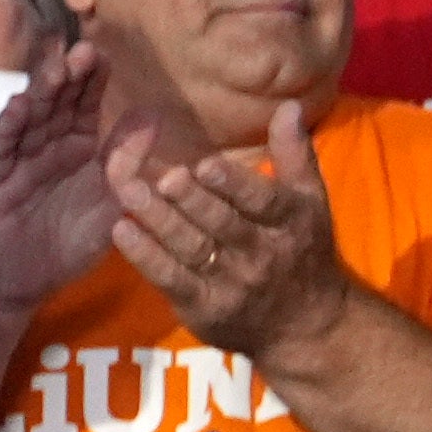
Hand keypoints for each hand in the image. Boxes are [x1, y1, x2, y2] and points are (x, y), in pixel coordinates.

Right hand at [0, 43, 123, 308]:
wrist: (19, 283)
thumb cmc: (65, 244)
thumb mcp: (108, 205)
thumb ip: (127, 162)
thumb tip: (154, 114)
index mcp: (77, 147)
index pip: (86, 105)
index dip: (94, 81)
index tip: (106, 56)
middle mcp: (46, 144)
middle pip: (58, 102)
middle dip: (70, 77)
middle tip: (85, 51)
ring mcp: (16, 158)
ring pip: (30, 117)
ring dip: (41, 92)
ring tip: (57, 69)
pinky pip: (1, 148)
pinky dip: (8, 126)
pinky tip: (19, 105)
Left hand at [106, 103, 347, 357]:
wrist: (305, 327)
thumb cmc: (303, 250)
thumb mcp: (310, 200)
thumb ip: (294, 152)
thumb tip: (286, 104)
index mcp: (290, 222)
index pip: (262, 202)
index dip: (234, 184)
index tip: (206, 164)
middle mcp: (262, 255)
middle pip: (222, 226)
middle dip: (191, 201)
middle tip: (163, 176)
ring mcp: (231, 285)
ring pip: (192, 250)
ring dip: (159, 222)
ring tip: (130, 193)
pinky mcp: (203, 308)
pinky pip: (171, 280)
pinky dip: (145, 257)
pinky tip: (122, 232)